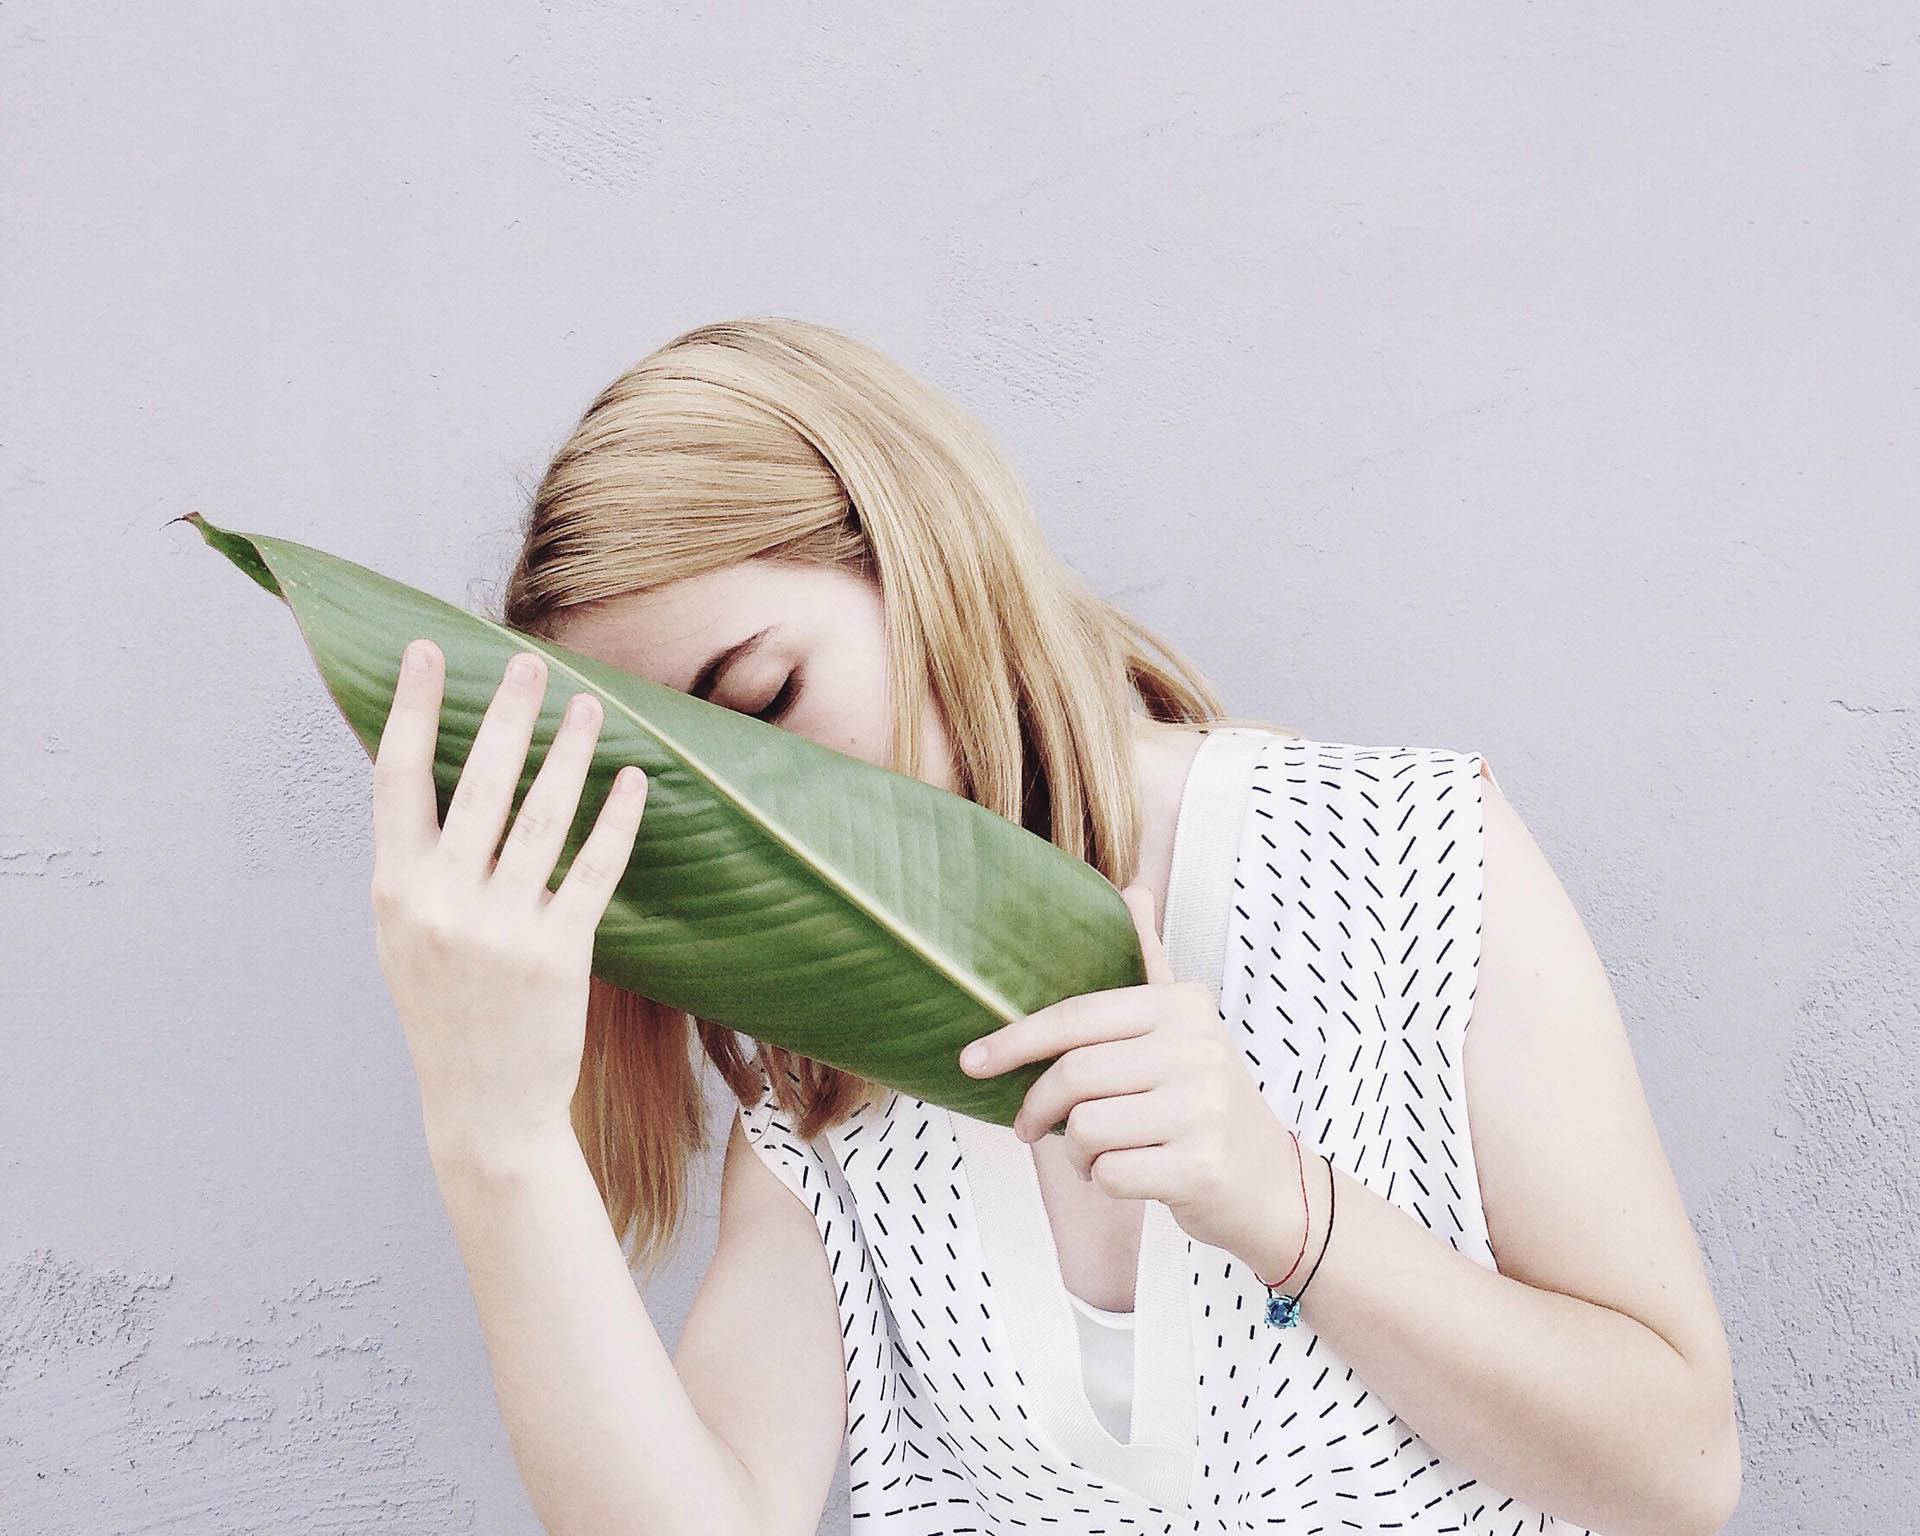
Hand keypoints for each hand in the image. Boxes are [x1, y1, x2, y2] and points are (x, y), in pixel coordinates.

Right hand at [368, 639, 646, 1162]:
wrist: (481, 1106)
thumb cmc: (443, 1010)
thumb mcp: (403, 936)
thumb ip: (415, 863)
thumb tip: (435, 776)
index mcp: (395, 890)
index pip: (397, 778)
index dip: (411, 709)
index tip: (426, 651)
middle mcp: (442, 902)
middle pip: (478, 783)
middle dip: (505, 714)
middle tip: (529, 662)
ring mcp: (500, 928)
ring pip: (542, 817)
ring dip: (569, 754)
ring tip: (590, 705)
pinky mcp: (558, 954)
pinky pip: (594, 870)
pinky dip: (616, 820)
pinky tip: (633, 781)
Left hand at [957, 884, 1309, 1271]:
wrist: (1270, 1181)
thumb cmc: (1203, 1101)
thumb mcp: (1184, 1027)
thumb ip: (1150, 963)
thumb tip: (1133, 889)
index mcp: (1183, 1005)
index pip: (1077, 1016)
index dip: (1015, 1038)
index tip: (971, 1061)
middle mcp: (1199, 1048)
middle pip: (1074, 1075)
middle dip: (1036, 1107)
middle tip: (1028, 1127)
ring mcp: (1204, 1109)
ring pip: (1086, 1130)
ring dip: (1075, 1152)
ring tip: (1098, 1152)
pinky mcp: (1201, 1168)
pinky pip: (1109, 1174)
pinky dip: (1102, 1181)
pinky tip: (1128, 1175)